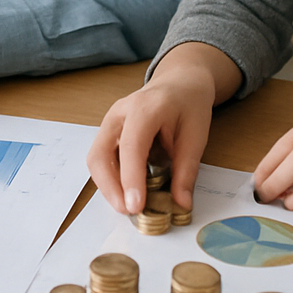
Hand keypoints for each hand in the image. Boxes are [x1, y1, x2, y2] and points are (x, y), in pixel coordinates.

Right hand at [88, 42, 236, 215]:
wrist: (179, 82)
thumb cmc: (189, 104)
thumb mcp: (197, 135)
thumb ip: (187, 170)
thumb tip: (181, 205)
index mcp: (144, 108)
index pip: (131, 146)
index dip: (131, 178)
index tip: (136, 207)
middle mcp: (119, 113)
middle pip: (100, 154)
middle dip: (110, 187)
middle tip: (129, 211)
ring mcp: (110, 122)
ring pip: (96, 158)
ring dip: (107, 186)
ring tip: (128, 207)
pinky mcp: (108, 132)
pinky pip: (101, 159)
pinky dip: (110, 179)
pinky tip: (125, 193)